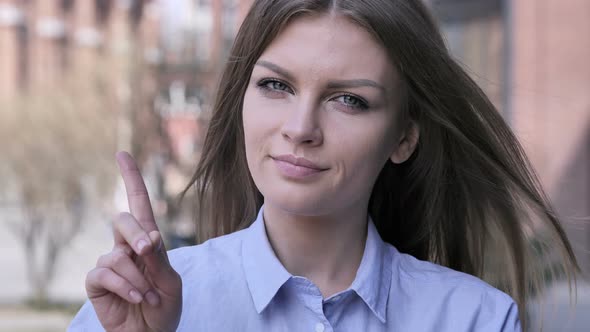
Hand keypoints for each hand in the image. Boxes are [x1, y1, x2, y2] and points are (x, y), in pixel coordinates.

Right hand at [85, 152, 181, 331]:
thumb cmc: (164, 308)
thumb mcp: (170, 283)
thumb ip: (159, 260)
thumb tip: (149, 235)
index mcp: (148, 242)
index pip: (139, 205)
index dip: (131, 179)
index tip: (122, 154)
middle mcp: (126, 247)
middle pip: (123, 220)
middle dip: (135, 234)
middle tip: (146, 250)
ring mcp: (110, 263)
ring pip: (116, 254)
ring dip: (137, 278)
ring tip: (148, 296)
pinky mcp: (96, 282)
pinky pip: (104, 273)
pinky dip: (123, 286)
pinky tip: (135, 299)